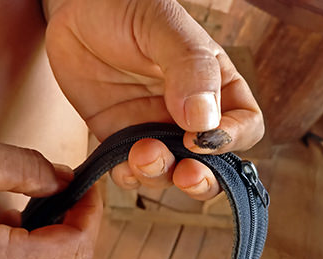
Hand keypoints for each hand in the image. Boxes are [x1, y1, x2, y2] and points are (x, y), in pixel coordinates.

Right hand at [0, 131, 101, 258]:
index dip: (92, 215)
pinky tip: (12, 221)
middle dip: (78, 227)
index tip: (90, 188)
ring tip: (43, 205)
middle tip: (75, 195)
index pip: (76, 250)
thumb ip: (26, 167)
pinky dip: (30, 249)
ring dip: (55, 239)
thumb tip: (64, 181)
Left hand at [43, 0, 263, 199]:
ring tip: (143, 154)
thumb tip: (204, 121)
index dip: (231, 139)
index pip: (244, 124)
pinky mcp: (121, 137)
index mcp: (215, 85)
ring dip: (161, 175)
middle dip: (202, 178)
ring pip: (171, 172)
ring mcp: (154, 128)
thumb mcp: (164, 27)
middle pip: (212, 162)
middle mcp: (188, 114)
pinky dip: (130, 176)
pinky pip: (131, 170)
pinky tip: (123, 164)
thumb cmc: (127, 8)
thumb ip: (190, 68)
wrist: (78, 11)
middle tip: (186, 175)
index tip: (202, 138)